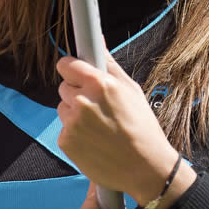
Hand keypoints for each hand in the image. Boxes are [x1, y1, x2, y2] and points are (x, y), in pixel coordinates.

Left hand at [56, 47, 179, 204]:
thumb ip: (109, 65)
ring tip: (99, 127)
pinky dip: (75, 135)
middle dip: (77, 94)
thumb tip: (96, 41)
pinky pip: (64, 130)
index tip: (77, 75)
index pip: (66, 65)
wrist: (145, 168)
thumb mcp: (131, 90)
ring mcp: (72, 123)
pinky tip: (94, 141)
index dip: (73, 70)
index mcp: (99, 84)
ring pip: (63, 109)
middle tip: (99, 108)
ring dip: (75, 115)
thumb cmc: (143, 127)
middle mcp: (82, 101)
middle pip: (64, 88)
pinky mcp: (66, 142)